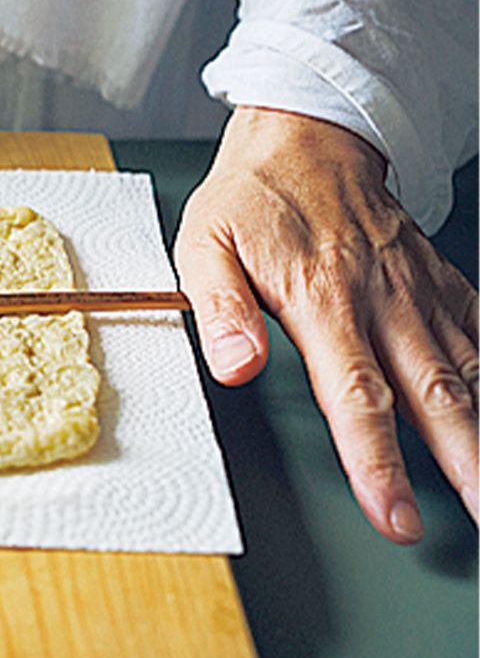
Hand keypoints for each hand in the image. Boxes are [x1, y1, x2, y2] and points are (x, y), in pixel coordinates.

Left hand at [175, 107, 476, 543]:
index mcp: (323, 300)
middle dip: (462, 468)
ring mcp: (418, 292)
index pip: (356, 396)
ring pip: (470, 373)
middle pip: (434, 398)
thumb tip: (235, 369)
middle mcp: (383, 301)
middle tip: (478, 524)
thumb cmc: (253, 196)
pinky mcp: (437, 282)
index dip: (377, 462)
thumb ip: (220, 310)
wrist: (308, 133)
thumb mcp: (204, 245)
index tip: (393, 515)